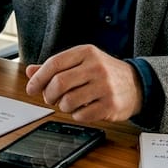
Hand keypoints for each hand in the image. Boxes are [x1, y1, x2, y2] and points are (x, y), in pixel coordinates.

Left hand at [24, 45, 142, 122]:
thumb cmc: (104, 73)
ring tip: (69, 103)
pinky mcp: (110, 105)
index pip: (54, 63)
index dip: (38, 78)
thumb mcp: (82, 62)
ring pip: (68, 101)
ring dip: (62, 106)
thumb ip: (56, 67)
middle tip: (50, 98)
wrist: (137, 84)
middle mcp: (96, 67)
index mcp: (87, 52)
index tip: (31, 88)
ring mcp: (105, 87)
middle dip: (48, 94)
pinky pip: (81, 115)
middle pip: (59, 83)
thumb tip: (31, 72)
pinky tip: (83, 109)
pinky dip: (77, 115)